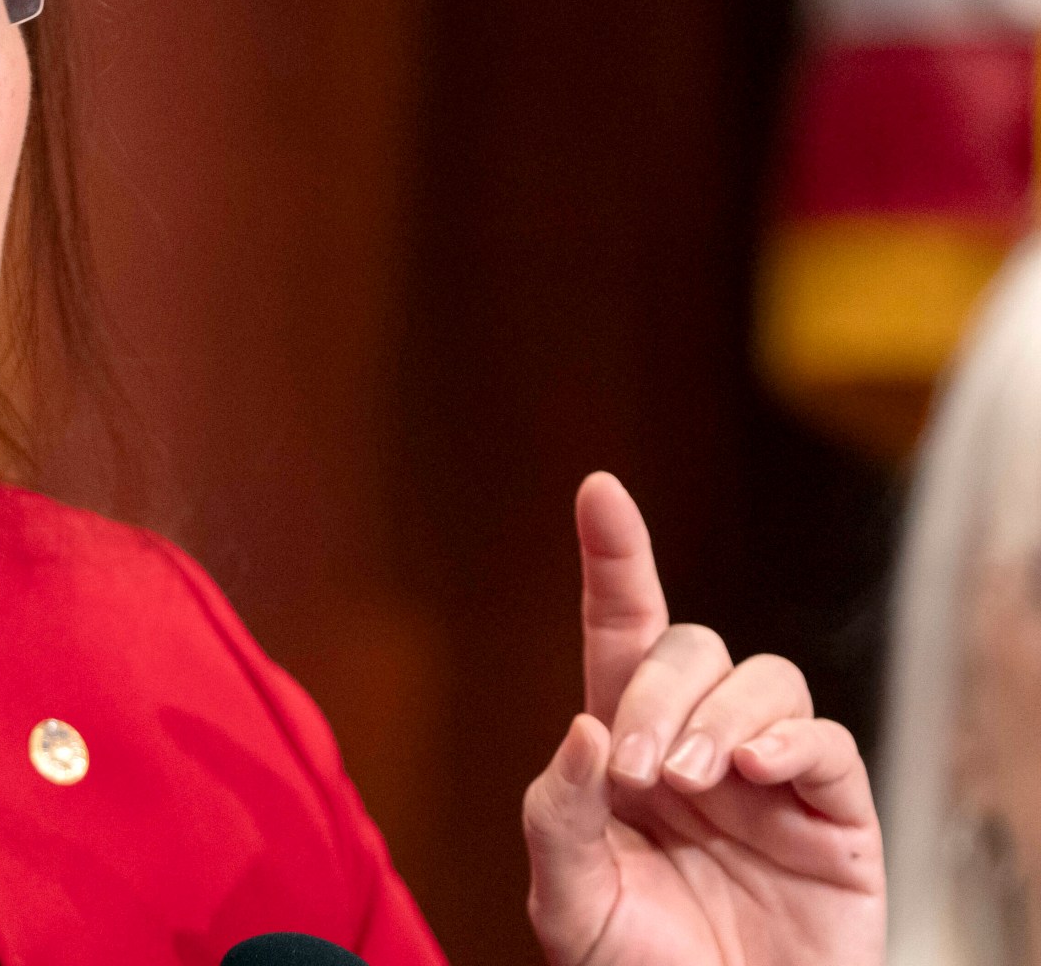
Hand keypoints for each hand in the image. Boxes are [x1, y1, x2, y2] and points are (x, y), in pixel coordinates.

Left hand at [521, 473, 883, 965]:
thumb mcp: (566, 899)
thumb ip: (556, 814)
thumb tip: (581, 730)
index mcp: (624, 749)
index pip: (620, 633)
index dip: (616, 559)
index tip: (599, 491)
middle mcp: (698, 745)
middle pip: (689, 648)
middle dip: (657, 693)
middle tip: (637, 772)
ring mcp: (770, 776)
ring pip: (761, 676)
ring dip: (718, 714)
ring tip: (694, 780)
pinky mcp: (833, 815)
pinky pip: (823, 742)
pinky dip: (788, 741)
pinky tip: (754, 771)